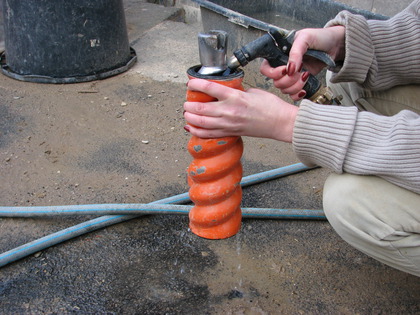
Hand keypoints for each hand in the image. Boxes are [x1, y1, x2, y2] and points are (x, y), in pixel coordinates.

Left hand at [183, 78, 297, 141]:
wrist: (280, 123)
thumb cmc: (270, 106)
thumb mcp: (251, 91)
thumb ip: (235, 91)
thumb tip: (223, 91)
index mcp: (235, 97)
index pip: (209, 88)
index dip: (195, 85)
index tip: (190, 83)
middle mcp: (229, 111)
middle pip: (200, 109)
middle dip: (188, 105)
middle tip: (186, 101)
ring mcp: (228, 124)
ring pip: (201, 123)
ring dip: (190, 118)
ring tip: (186, 113)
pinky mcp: (230, 133)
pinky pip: (208, 134)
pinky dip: (196, 131)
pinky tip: (190, 128)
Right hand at [260, 26, 344, 99]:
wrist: (336, 45)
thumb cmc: (320, 37)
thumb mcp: (305, 38)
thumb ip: (295, 52)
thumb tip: (289, 69)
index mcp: (279, 54)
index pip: (266, 68)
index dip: (273, 73)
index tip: (285, 70)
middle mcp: (283, 66)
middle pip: (276, 82)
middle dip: (289, 80)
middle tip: (301, 71)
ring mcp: (291, 76)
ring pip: (284, 90)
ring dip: (295, 86)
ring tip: (306, 76)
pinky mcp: (300, 83)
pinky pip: (292, 95)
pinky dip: (297, 94)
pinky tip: (304, 89)